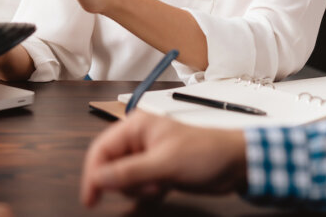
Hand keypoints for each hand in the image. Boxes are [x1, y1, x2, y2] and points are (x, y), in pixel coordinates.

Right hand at [80, 112, 247, 207]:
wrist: (235, 163)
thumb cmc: (206, 153)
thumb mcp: (165, 163)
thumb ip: (129, 171)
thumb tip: (98, 178)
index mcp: (136, 126)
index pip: (101, 149)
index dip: (93, 174)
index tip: (90, 198)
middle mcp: (139, 138)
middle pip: (110, 165)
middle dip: (125, 183)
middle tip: (147, 188)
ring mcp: (148, 155)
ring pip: (124, 178)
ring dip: (139, 189)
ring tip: (161, 186)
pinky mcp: (157, 170)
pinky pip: (139, 185)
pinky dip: (147, 192)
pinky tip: (163, 189)